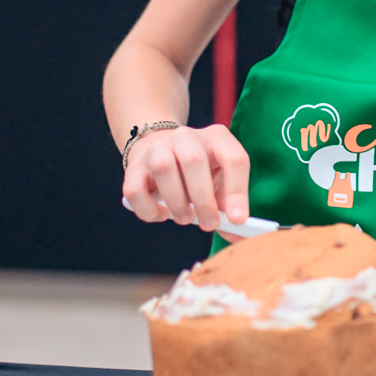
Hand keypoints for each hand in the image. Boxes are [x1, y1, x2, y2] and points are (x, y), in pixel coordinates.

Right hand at [123, 123, 249, 232]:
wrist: (164, 155)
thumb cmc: (201, 175)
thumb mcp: (221, 184)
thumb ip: (231, 208)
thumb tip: (240, 238)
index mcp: (217, 137)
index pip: (234, 158)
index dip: (237, 191)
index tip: (238, 219)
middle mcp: (186, 137)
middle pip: (194, 160)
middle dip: (204, 199)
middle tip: (209, 224)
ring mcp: (157, 148)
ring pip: (163, 168)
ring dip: (177, 201)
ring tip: (185, 217)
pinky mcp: (135, 167)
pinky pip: (135, 189)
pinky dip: (149, 209)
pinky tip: (161, 214)